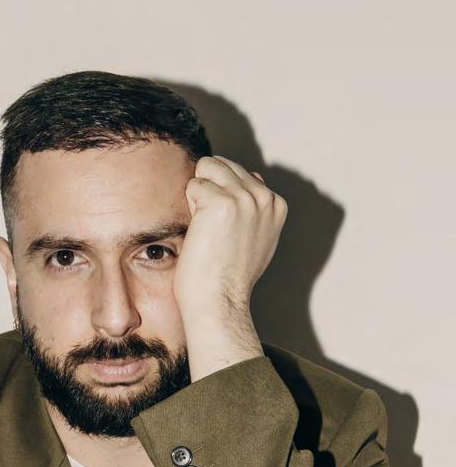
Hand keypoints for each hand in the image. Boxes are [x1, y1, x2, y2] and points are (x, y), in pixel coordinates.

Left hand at [173, 156, 287, 337]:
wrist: (219, 302)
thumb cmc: (228, 279)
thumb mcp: (257, 240)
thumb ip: (256, 210)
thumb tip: (252, 182)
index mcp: (277, 205)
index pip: (241, 174)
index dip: (223, 197)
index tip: (225, 232)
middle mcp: (265, 198)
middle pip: (224, 165)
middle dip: (211, 190)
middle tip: (212, 230)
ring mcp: (245, 198)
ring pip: (208, 167)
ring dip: (199, 195)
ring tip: (206, 227)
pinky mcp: (222, 202)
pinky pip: (194, 184)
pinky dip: (189, 207)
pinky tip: (200, 232)